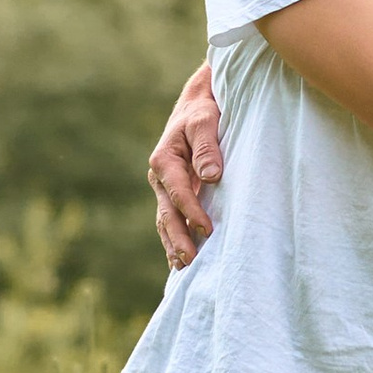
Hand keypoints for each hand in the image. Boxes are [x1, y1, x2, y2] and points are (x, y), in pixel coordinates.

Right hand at [150, 61, 222, 267]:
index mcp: (164, 159)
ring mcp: (165, 187)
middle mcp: (160, 176)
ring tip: (184, 268)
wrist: (198, 103)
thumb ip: (208, 147)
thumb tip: (211, 175)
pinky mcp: (174, 192)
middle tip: (191, 262)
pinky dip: (174, 239)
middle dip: (178, 239)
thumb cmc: (204, 110)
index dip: (192, 211)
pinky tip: (179, 261)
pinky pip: (172, 219)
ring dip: (174, 244)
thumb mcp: (206, 121)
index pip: (178, 192)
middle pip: (167, 214)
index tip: (207, 229)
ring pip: (166, 220)